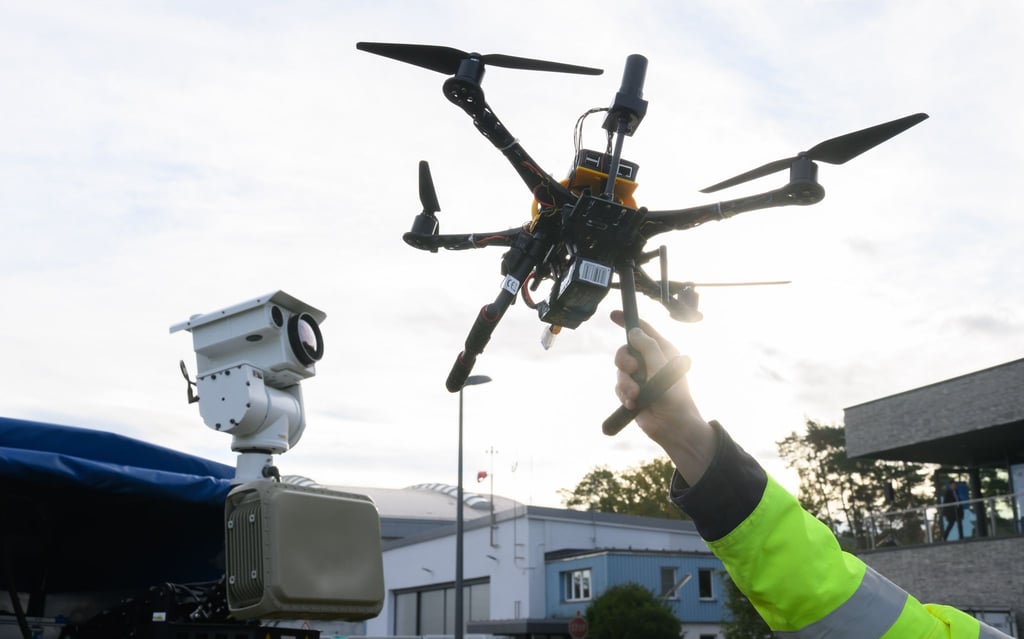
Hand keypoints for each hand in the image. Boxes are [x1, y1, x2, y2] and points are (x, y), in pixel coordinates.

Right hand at [610, 310, 715, 483]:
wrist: (673, 426)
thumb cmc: (674, 395)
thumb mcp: (661, 365)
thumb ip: (647, 346)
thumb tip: (633, 331)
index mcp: (662, 351)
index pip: (643, 331)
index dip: (629, 322)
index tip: (613, 315)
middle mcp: (650, 362)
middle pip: (625, 351)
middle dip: (624, 361)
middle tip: (632, 369)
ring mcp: (641, 378)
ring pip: (620, 371)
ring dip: (626, 383)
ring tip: (635, 395)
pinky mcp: (633, 393)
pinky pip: (619, 387)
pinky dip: (624, 394)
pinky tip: (633, 403)